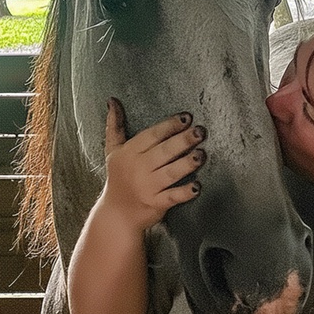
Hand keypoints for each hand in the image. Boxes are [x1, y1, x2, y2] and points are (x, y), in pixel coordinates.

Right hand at [99, 97, 205, 230]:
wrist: (116, 213)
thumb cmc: (118, 177)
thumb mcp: (113, 150)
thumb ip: (114, 125)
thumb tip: (112, 100)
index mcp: (129, 152)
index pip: (151, 135)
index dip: (169, 125)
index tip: (187, 117)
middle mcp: (138, 168)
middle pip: (163, 152)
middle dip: (182, 141)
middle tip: (200, 132)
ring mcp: (147, 187)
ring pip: (170, 173)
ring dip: (186, 164)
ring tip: (201, 154)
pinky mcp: (156, 204)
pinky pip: (172, 197)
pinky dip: (184, 192)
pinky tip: (197, 186)